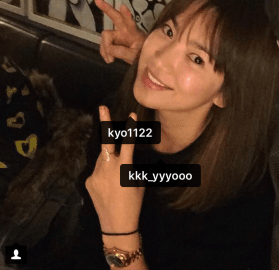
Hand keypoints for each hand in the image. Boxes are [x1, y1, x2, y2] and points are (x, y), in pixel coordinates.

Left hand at [86, 106, 144, 233]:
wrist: (116, 224)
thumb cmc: (134, 203)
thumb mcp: (138, 183)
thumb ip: (130, 168)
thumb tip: (124, 160)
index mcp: (125, 167)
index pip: (128, 143)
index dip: (131, 129)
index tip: (132, 115)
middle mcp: (108, 167)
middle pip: (106, 142)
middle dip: (105, 123)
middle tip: (102, 107)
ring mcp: (95, 174)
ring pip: (102, 159)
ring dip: (109, 159)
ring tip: (116, 176)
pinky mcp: (88, 181)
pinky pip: (97, 171)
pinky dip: (103, 174)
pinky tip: (109, 187)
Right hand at [95, 0, 146, 64]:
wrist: (142, 59)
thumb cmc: (142, 54)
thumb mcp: (134, 56)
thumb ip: (122, 52)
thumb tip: (110, 48)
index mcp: (133, 32)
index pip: (130, 22)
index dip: (126, 15)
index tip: (123, 6)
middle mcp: (125, 30)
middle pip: (116, 17)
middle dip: (107, 9)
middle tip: (97, 0)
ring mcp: (118, 35)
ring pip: (105, 36)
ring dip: (105, 48)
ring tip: (111, 60)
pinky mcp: (113, 41)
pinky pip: (104, 44)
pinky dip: (104, 52)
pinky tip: (109, 60)